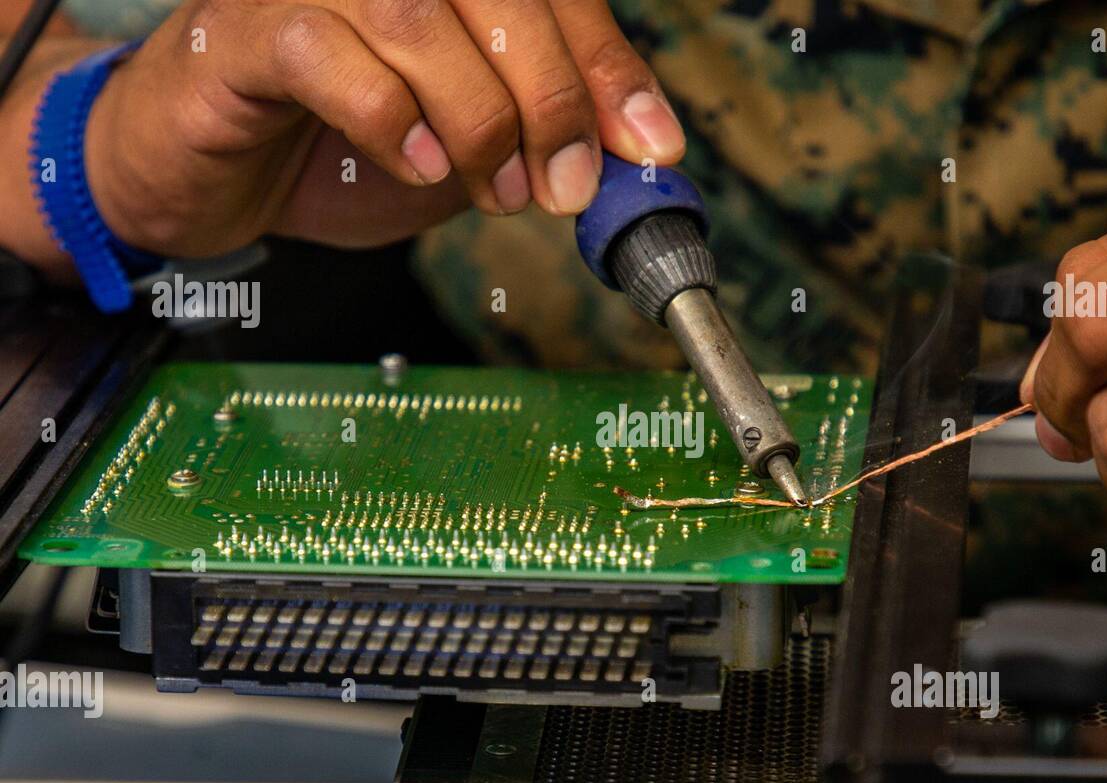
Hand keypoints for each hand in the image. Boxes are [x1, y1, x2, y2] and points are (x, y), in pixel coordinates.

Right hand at [84, 0, 684, 255]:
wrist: (208, 172)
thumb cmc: (335, 149)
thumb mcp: (465, 150)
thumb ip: (535, 138)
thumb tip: (626, 159)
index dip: (609, 68)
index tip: (652, 146)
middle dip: (553, 100)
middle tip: (567, 186)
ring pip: (418, 18)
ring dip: (479, 120)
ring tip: (499, 191)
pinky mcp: (248, 28)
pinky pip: (331, 58)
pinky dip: (390, 119)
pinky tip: (416, 165)